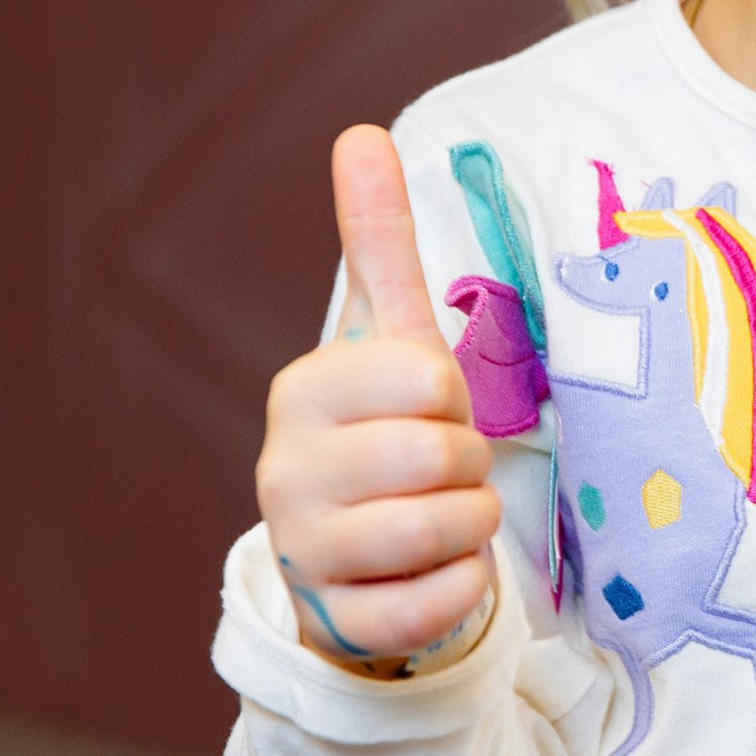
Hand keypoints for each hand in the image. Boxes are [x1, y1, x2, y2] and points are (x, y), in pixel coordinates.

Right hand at [257, 127, 499, 671]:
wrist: (352, 558)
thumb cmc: (383, 433)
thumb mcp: (386, 339)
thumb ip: (377, 243)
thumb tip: (360, 133)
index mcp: (301, 392)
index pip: (424, 376)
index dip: (452, 395)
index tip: (428, 407)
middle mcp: (284, 471)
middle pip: (441, 456)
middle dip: (468, 464)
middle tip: (442, 470)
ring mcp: (304, 552)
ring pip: (444, 531)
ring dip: (471, 525)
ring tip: (441, 515)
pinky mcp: (338, 622)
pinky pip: (439, 605)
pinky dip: (462, 589)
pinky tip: (435, 573)